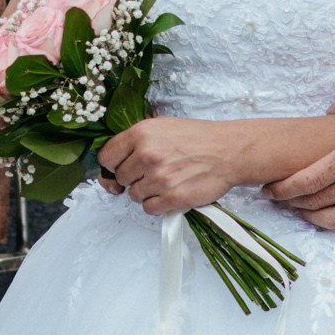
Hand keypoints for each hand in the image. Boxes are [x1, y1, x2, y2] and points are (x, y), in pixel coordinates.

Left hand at [97, 117, 240, 214]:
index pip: (106, 156)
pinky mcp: (172, 197)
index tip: (117, 168)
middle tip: (151, 172)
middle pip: (120, 178)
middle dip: (133, 178)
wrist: (228, 151)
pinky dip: (157, 204)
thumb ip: (137, 140)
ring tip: (165, 181)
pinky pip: (149, 208)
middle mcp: (147, 155)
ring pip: (134, 195)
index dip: (111, 165)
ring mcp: (159, 178)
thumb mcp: (162, 126)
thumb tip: (114, 159)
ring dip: (146, 192)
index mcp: (141, 134)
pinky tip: (169, 193)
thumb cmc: (198, 138)